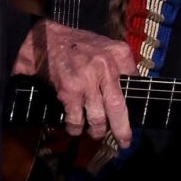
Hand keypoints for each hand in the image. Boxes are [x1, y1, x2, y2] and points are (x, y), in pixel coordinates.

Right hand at [11, 19, 134, 147]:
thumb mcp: (105, 44)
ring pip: (97, 119)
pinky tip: (74, 129)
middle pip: (118, 108)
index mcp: (117, 53)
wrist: (45, 38)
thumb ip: (120, 62)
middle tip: (124, 142)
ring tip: (94, 133)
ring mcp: (87, 81)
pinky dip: (75, 128)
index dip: (135, 100)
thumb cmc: (77, 43)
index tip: (134, 114)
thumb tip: (132, 84)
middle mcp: (105, 67)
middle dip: (122, 130)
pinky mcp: (69, 91)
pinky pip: (76, 119)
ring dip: (96, 131)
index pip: (134, 81)